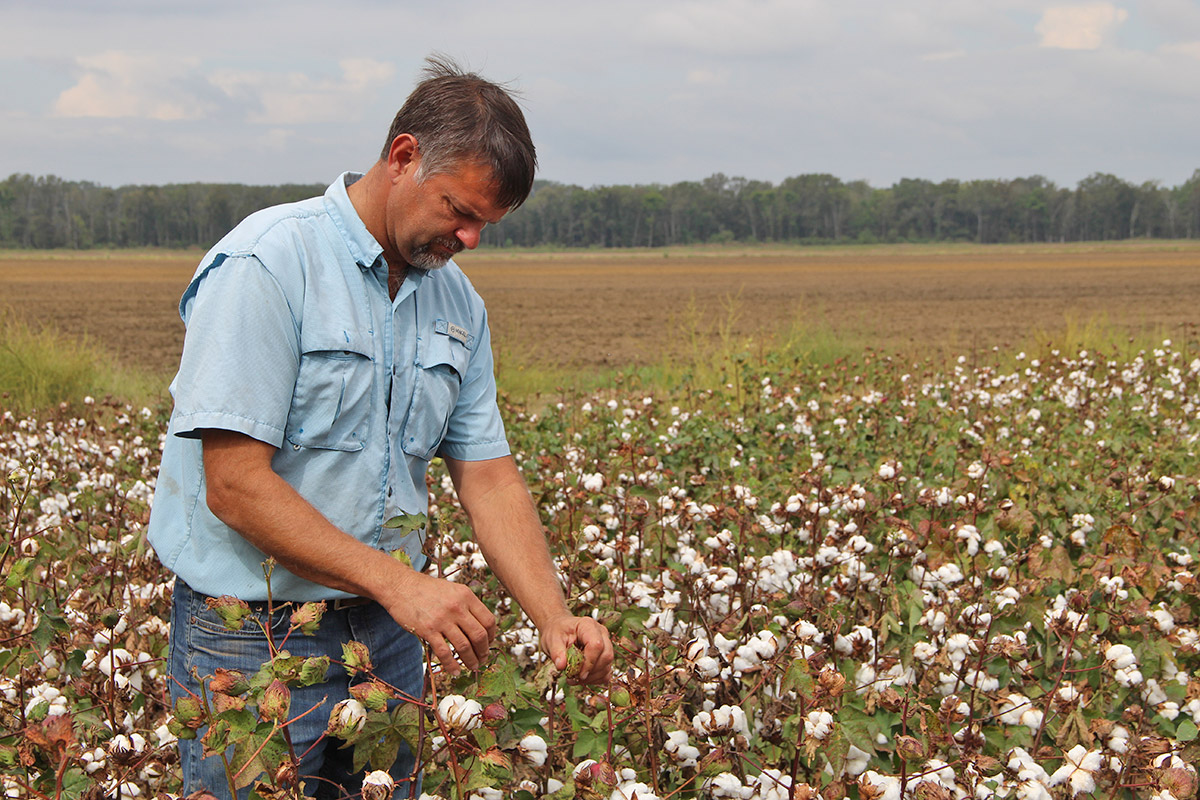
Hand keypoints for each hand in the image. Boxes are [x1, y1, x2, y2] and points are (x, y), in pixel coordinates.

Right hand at [383, 570, 497, 675]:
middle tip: (482, 659)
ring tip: (472, 667)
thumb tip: (480, 626)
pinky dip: (452, 665)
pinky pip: (444, 653)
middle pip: (480, 635)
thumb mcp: (452, 590)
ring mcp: (442, 619)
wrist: (401, 586)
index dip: (492, 635)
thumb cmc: (427, 589)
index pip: (488, 620)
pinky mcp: (428, 630)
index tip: (489, 643)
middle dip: (483, 651)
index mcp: (466, 596)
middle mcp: (457, 607)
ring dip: (471, 660)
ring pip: (464, 646)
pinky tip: (455, 671)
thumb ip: (466, 604)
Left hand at [540, 615, 613, 684]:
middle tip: (574, 677)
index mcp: (588, 626)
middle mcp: (601, 634)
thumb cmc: (557, 632)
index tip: (577, 674)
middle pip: (606, 656)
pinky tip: (582, 678)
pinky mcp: (604, 656)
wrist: (559, 631)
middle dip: (591, 672)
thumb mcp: (552, 640)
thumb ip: (556, 652)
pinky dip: (595, 679)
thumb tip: (561, 666)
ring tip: (574, 678)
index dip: (589, 662)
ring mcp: (606, 645)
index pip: (596, 645)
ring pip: (607, 666)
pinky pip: (606, 672)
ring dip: (592, 677)